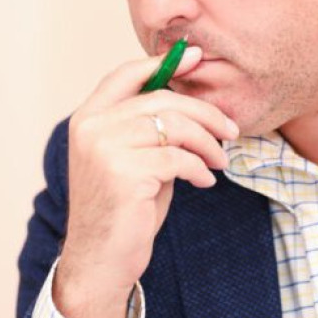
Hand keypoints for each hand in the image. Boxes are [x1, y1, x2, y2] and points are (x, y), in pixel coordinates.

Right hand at [53, 46, 238, 317]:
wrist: (100, 261)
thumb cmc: (123, 208)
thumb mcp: (131, 157)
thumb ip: (148, 125)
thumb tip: (189, 89)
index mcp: (87, 118)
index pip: (126, 74)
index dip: (162, 61)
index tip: (196, 56)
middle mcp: (91, 128)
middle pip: (161, 98)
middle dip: (205, 112)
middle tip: (231, 130)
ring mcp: (104, 149)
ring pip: (174, 126)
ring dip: (208, 144)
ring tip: (219, 162)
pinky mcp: (124, 174)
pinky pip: (179, 158)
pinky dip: (200, 169)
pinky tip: (204, 182)